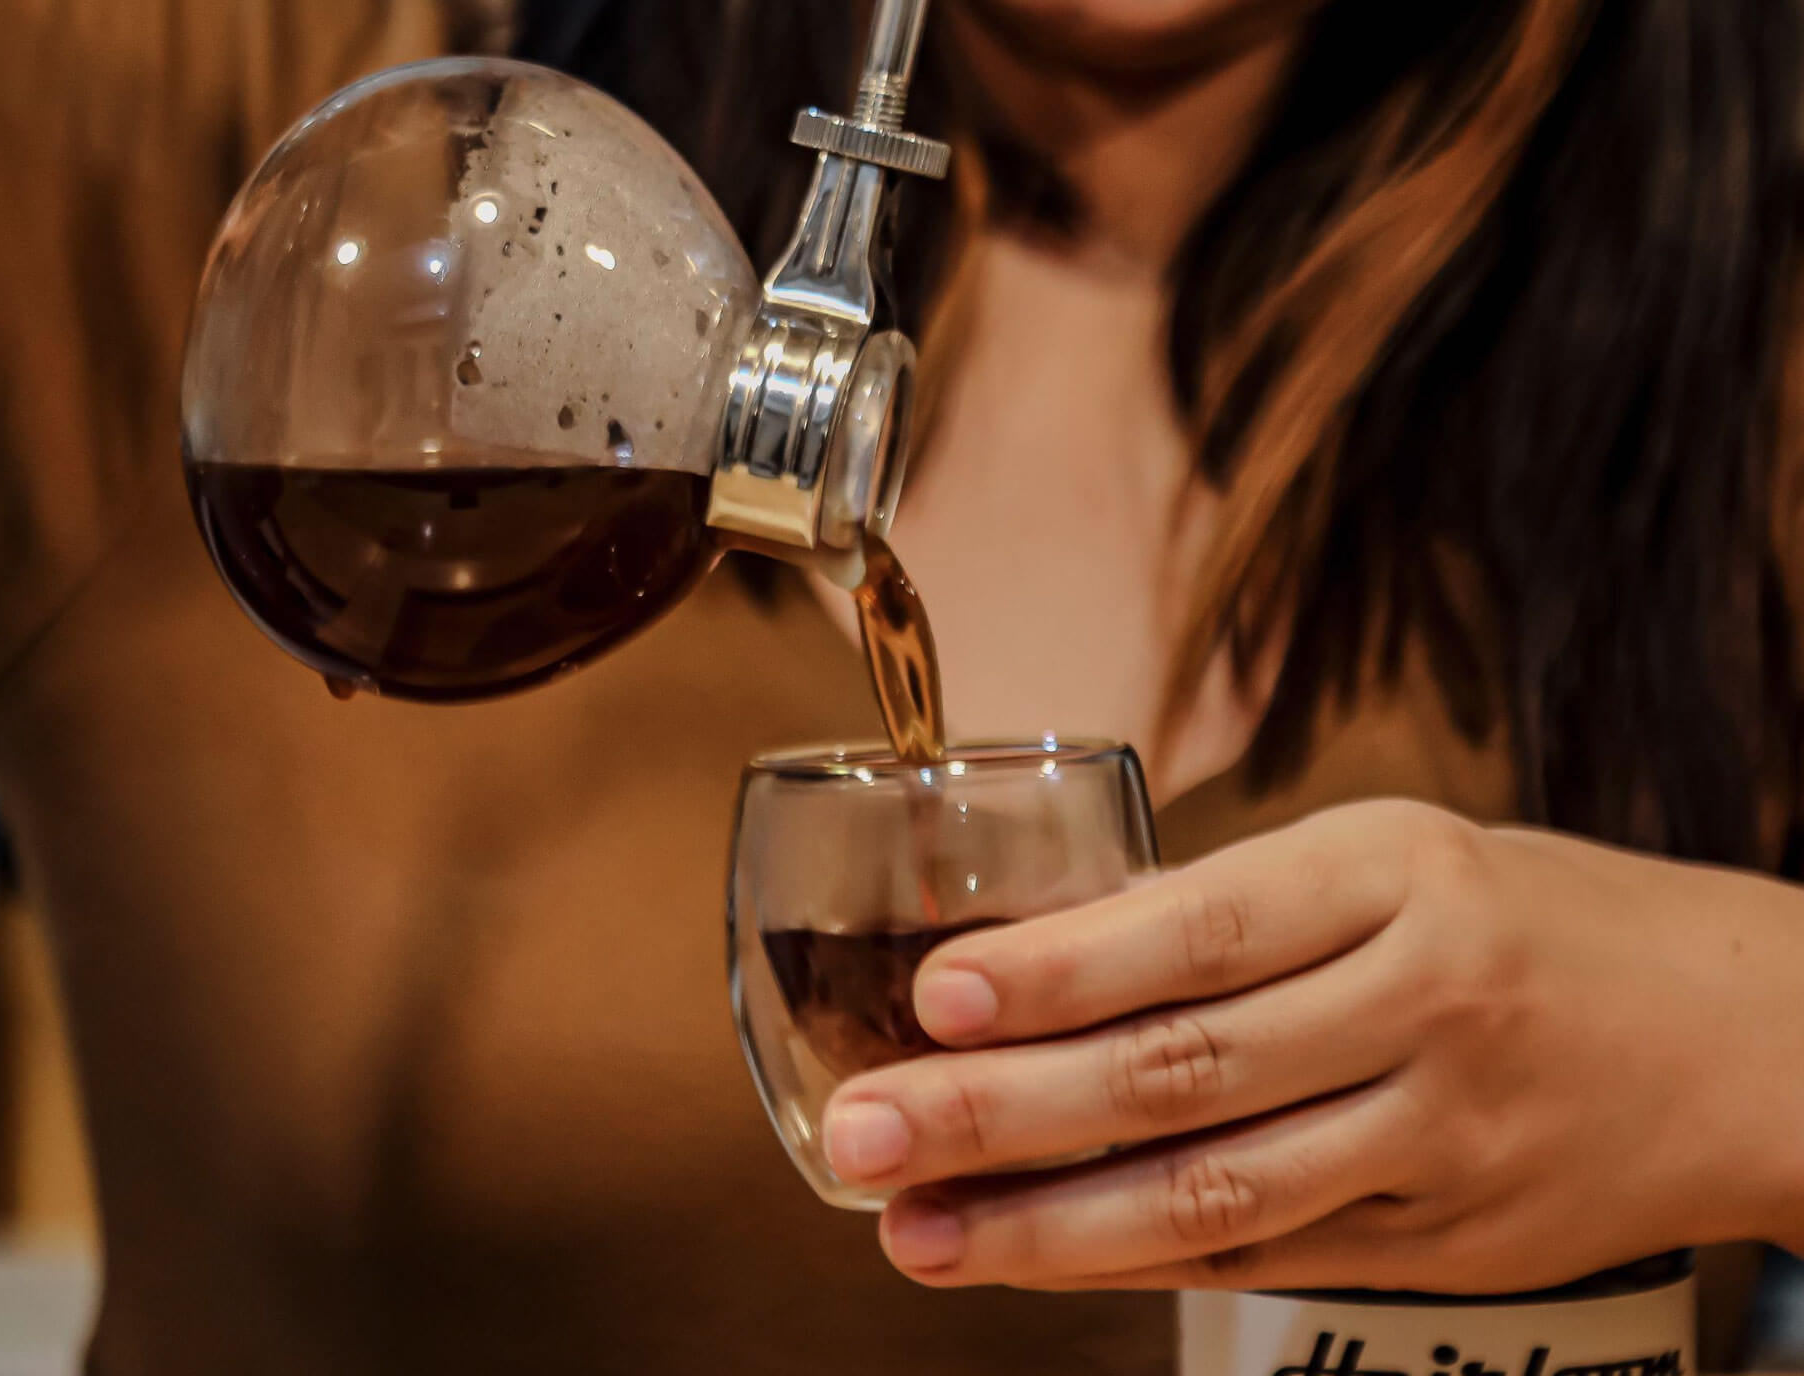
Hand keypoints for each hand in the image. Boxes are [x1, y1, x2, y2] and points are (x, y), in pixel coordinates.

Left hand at [821, 800, 1803, 1291]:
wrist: (1740, 1040)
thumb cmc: (1535, 920)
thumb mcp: (1398, 857)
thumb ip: (1238, 905)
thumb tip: (1051, 948)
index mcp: (1397, 879)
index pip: (1203, 931)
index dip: (1062, 972)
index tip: (936, 995)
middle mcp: (1422, 1009)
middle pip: (1186, 1073)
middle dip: (1004, 1112)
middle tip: (866, 1133)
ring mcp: (1439, 1140)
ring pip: (1219, 1192)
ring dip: (1047, 1225)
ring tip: (914, 1231)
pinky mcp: (1447, 1243)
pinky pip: (1269, 1253)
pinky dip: (1140, 1258)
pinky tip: (1035, 1257)